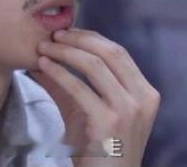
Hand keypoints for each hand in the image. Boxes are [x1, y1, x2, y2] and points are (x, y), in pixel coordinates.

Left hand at [29, 27, 159, 166]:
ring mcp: (129, 110)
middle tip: (53, 35)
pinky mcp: (110, 123)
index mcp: (145, 93)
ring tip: (43, 47)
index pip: (118, 52)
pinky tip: (43, 66)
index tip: (66, 32)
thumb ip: (66, 86)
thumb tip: (41, 59)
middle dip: (78, 39)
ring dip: (65, 52)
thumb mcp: (84, 114)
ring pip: (94, 65)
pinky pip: (79, 87)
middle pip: (109, 52)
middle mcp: (143, 98)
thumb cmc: (96, 154)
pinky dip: (58, 72)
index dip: (90, 37)